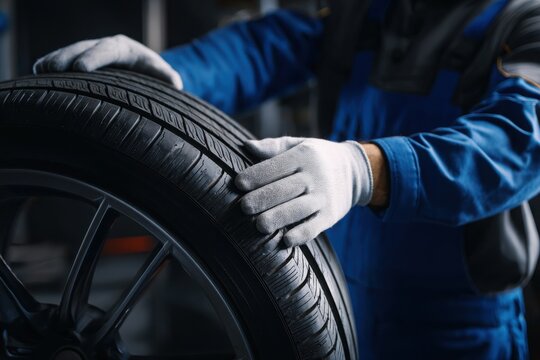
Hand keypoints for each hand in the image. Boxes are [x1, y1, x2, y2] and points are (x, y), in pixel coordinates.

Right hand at [33, 35, 181, 88]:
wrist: (143, 68)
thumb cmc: (154, 73)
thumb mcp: (163, 74)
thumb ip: (169, 78)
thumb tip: (177, 83)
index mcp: (125, 48)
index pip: (107, 50)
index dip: (93, 58)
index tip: (80, 69)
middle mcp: (105, 47)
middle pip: (83, 48)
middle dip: (66, 57)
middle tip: (51, 70)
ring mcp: (90, 52)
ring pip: (69, 53)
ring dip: (54, 61)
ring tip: (39, 72)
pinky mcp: (82, 60)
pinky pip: (64, 61)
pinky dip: (51, 66)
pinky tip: (38, 75)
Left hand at [235, 137, 373, 246]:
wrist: (355, 171)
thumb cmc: (315, 158)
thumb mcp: (298, 145)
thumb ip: (273, 147)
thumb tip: (247, 146)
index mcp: (303, 156)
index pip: (277, 166)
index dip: (257, 175)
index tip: (238, 184)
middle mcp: (315, 176)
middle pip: (286, 189)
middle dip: (263, 198)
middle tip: (244, 207)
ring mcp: (324, 197)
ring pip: (299, 209)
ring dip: (279, 218)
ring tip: (259, 226)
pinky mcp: (330, 216)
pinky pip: (315, 227)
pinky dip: (301, 235)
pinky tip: (285, 241)